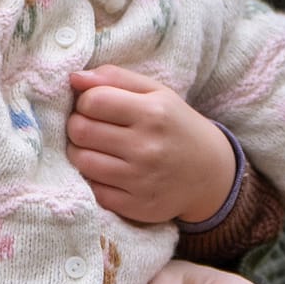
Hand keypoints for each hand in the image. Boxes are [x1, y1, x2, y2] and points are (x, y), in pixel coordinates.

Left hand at [68, 67, 235, 226]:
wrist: (211, 173)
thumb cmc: (175, 125)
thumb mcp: (156, 92)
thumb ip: (115, 78)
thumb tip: (73, 78)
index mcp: (153, 113)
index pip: (92, 101)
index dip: (84, 101)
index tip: (94, 106)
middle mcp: (147, 147)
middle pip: (81, 131)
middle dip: (77, 125)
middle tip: (89, 126)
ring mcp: (141, 180)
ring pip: (82, 161)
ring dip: (80, 152)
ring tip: (95, 148)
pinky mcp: (137, 206)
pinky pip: (94, 190)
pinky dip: (93, 179)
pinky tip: (107, 171)